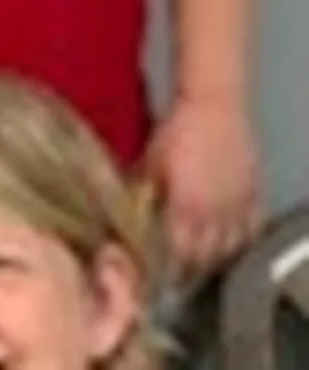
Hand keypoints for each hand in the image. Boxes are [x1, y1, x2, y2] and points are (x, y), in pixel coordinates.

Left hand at [148, 93, 261, 275]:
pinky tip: (233, 247)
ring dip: (216, 259)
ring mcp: (239, 206)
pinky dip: (242, 241)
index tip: (158, 278)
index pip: (179, 252)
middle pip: (206, 256)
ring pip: (232, 247)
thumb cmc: (175, 132)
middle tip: (178, 279)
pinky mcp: (256, 195)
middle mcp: (215, 214)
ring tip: (203, 267)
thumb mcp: (150, 164)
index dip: (168, 268)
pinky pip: (253, 229)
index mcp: (186, 208)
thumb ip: (144, 194)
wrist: (215, 107)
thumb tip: (131, 216)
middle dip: (191, 270)